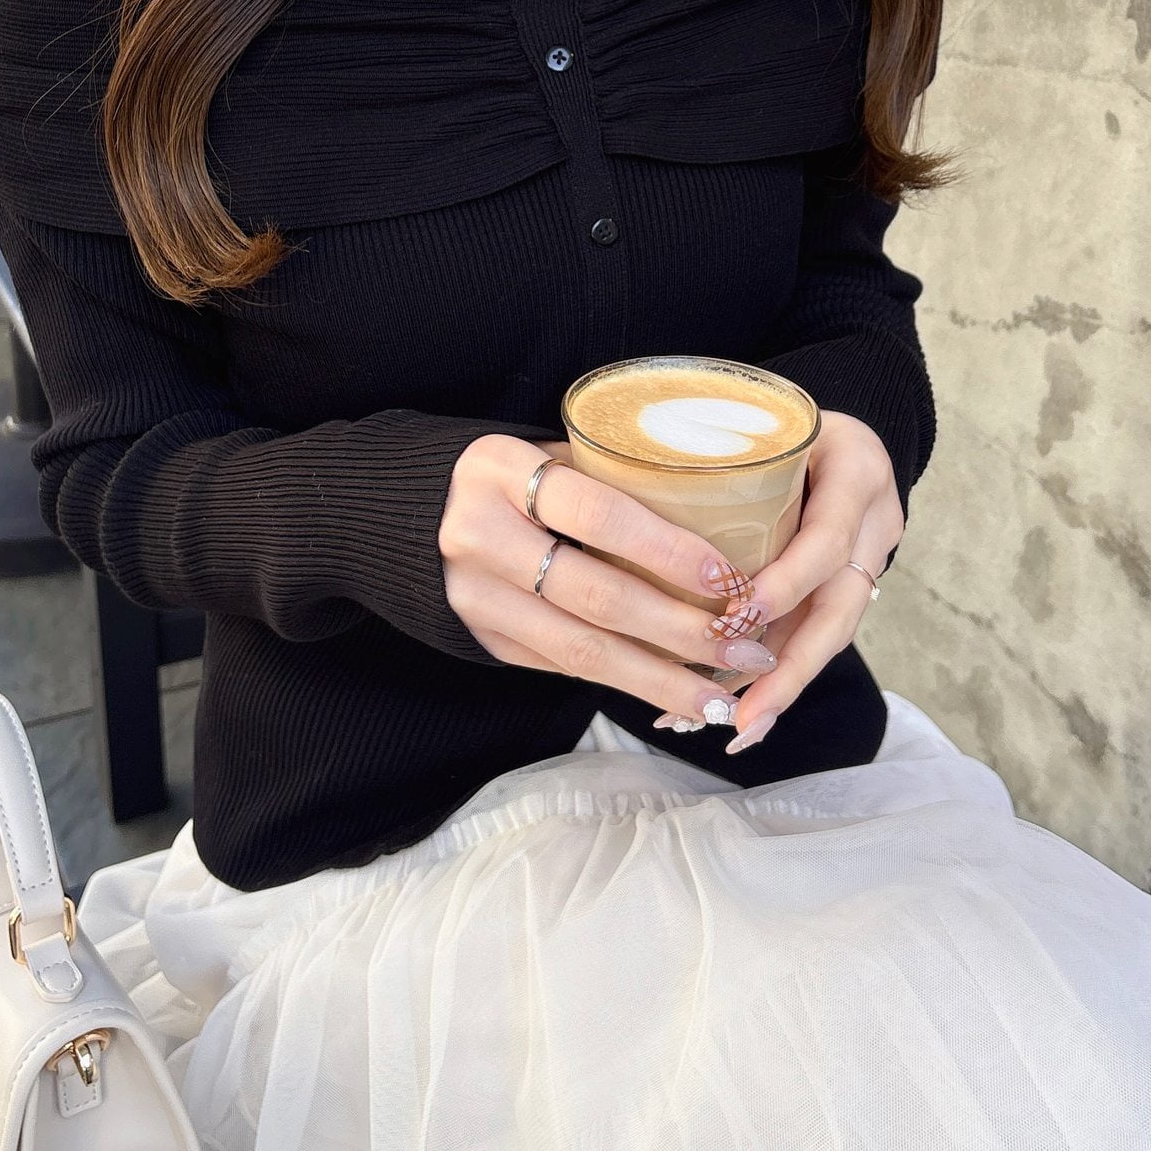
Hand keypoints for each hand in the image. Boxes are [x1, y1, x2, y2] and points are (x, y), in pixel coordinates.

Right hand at [438, 435, 780, 731]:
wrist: (403, 514)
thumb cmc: (506, 475)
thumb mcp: (545, 453)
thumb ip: (610, 478)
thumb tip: (721, 516)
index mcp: (499, 469)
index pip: (598, 513)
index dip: (667, 549)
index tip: (730, 579)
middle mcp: (478, 534)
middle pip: (596, 594)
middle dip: (681, 630)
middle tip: (746, 646)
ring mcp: (476, 595)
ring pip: (581, 649)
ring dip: (659, 678)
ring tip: (719, 697)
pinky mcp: (483, 639)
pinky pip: (564, 666)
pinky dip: (624, 681)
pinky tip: (672, 692)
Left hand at [714, 410, 903, 751]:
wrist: (837, 431)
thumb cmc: (781, 421)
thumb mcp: (764, 419)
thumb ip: (718, 448)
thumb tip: (613, 478)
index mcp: (856, 471)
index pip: (827, 538)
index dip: (787, 582)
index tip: (738, 617)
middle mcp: (875, 523)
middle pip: (840, 610)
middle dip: (788, 670)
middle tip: (743, 718)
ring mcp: (870, 559)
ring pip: (831, 635)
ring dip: (780, 687)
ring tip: (735, 729)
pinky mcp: (849, 586)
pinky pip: (815, 634)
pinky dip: (774, 674)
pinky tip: (736, 710)